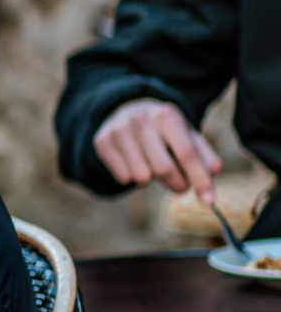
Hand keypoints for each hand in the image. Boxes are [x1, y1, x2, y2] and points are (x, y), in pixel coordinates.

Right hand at [94, 98, 222, 201]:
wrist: (129, 110)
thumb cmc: (166, 130)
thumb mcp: (189, 137)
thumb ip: (205, 160)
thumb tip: (210, 186)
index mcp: (167, 116)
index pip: (186, 154)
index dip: (199, 179)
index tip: (209, 201)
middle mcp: (141, 119)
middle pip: (163, 169)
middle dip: (177, 184)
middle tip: (180, 186)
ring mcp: (118, 130)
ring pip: (141, 177)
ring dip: (152, 180)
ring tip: (153, 166)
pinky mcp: (101, 141)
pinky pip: (122, 178)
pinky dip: (132, 177)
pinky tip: (134, 163)